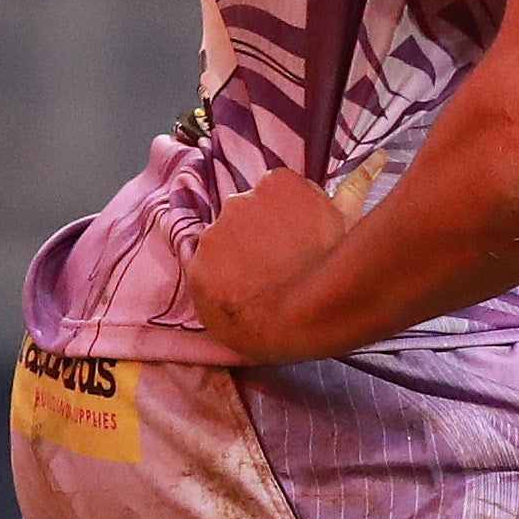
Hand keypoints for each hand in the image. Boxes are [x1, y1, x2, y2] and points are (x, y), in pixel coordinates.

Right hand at [184, 168, 352, 363]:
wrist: (310, 310)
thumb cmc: (278, 333)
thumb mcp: (232, 332)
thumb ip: (222, 300)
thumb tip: (226, 288)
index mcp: (199, 273)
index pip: (216, 259)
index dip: (242, 260)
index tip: (263, 268)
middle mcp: (212, 233)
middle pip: (236, 228)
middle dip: (259, 238)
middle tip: (290, 258)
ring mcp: (242, 205)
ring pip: (263, 204)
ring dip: (281, 217)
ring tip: (309, 242)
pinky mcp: (274, 185)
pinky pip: (288, 185)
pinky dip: (303, 197)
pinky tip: (320, 218)